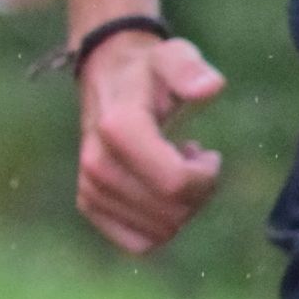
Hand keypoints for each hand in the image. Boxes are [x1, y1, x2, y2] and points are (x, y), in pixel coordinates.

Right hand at [74, 31, 225, 254]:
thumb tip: (210, 88)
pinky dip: (158, 228)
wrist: (105, 78)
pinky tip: (158, 196)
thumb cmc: (147, 70)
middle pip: (171, 212)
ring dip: (179, 209)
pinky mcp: (88, 203)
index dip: (205, 177)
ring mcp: (89, 185)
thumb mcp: (172, 56)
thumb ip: (189, 68)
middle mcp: (96, 162)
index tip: (205, 151)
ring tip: (173, 172)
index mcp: (118, 127)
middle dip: (197, 193)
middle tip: (193, 160)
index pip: (174, 183)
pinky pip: (137, 242)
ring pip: (158, 231)